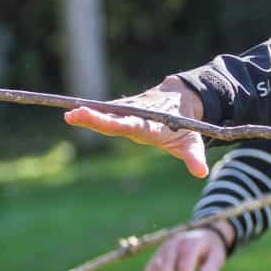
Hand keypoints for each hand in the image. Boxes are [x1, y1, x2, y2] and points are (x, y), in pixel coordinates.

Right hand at [63, 83, 209, 176]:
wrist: (183, 97)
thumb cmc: (186, 125)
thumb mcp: (192, 143)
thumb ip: (195, 158)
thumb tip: (202, 173)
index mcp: (150, 125)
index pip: (128, 125)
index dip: (112, 122)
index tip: (100, 119)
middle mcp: (137, 115)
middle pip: (113, 118)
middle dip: (94, 117)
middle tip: (74, 114)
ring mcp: (130, 110)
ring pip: (107, 113)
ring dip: (89, 113)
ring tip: (69, 114)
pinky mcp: (124, 109)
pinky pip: (107, 112)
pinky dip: (92, 112)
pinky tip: (74, 114)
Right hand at [142, 225, 231, 270]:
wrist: (202, 236)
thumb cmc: (212, 251)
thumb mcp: (217, 258)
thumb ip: (210, 270)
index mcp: (191, 243)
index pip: (185, 264)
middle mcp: (174, 244)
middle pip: (166, 267)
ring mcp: (164, 248)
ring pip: (156, 268)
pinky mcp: (158, 254)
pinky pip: (149, 268)